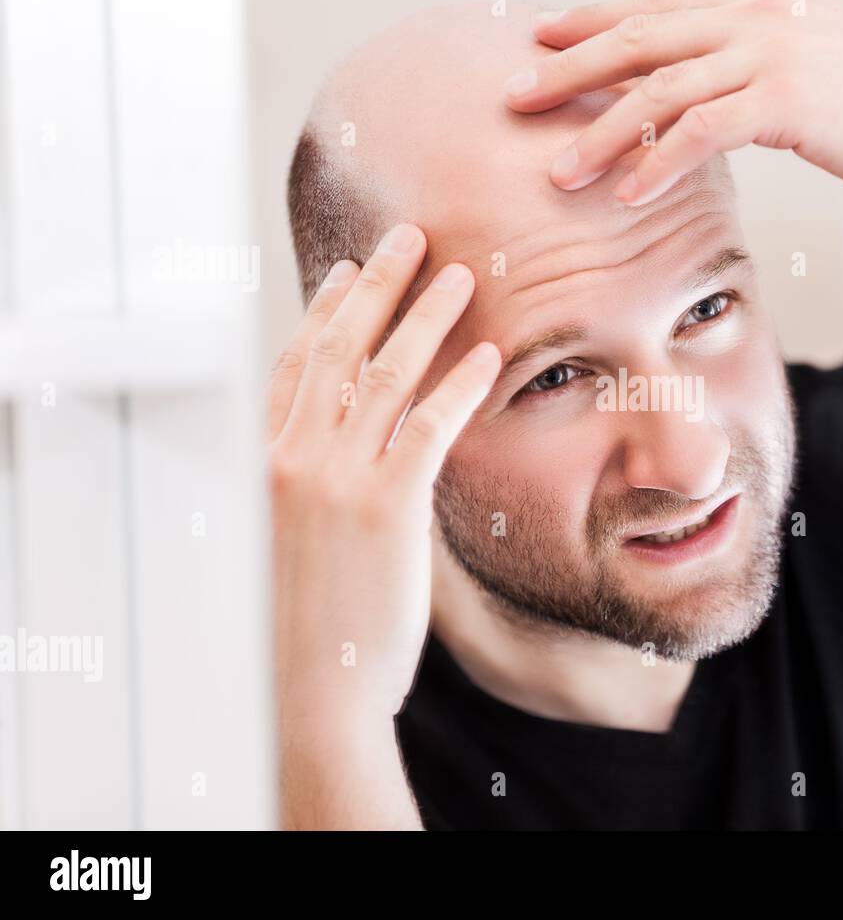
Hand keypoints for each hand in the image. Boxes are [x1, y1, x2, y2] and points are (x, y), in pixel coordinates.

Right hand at [267, 224, 499, 728]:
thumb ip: (317, 491)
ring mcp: (334, 478)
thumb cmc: (302, 628)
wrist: (309, 692)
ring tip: (461, 276)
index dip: (322, 314)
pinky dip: (461, 384)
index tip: (345, 272)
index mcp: (262, 464)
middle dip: (375, 286)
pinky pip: (428, 425)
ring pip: (384, 373)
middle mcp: (291, 458)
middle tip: (408, 238)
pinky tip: (491, 355)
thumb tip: (361, 464)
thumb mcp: (291, 546)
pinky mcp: (384, 505)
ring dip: (426, 316)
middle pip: (337, 349)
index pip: (293, 368)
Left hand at [507, 0, 842, 204]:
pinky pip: (703, 130)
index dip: (594, 22)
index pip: (659, 9)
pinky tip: (625, 193)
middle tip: (513, 95)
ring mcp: (774, 55)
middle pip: (639, 36)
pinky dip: (657, 160)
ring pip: (659, 87)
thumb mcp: (825, 72)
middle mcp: (759, 19)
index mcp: (763, 8)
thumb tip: (728, 98)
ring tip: (555, 171)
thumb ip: (768, 73)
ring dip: (599, 130)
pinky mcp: (791, 101)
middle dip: (568, 66)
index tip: (541, 38)